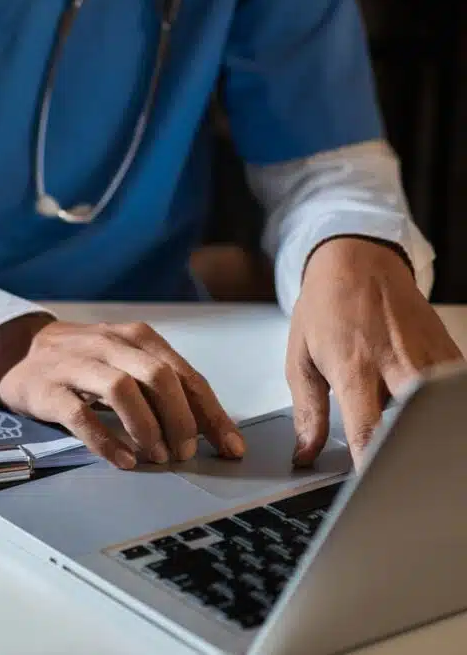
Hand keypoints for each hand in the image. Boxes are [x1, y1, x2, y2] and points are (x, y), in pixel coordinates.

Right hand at [0, 314, 245, 468]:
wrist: (19, 351)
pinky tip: (123, 460)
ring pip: (122, 390)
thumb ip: (161, 387)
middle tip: (185, 453)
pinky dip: (106, 440)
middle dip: (181, 420)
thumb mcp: (126, 362)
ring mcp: (76, 363)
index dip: (211, 414)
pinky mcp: (48, 388)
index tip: (231, 448)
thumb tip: (205, 429)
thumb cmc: (85, 362)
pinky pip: (80, 415)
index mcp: (137, 337)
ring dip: (147, 428)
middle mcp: (109, 343)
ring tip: (157, 457)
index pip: (185, 375)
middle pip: (159, 377)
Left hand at [287, 237, 462, 467]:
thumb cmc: (325, 308)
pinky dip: (440, 407)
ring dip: (426, 427)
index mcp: (355, 366)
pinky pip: (450, 390)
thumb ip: (307, 410)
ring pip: (439, 406)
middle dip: (409, 450)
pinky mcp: (448, 351)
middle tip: (399, 476)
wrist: (358, 261)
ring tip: (414, 446)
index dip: (372, 463)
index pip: (369, 430)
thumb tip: (305, 453)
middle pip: (416, 420)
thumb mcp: (300, 357)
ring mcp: (428, 355)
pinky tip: (427, 418)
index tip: (372, 489)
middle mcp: (396, 362)